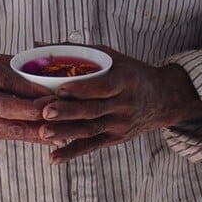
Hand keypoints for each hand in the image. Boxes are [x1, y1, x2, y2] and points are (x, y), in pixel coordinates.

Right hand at [0, 53, 54, 143]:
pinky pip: (7, 136)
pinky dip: (28, 138)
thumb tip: (40, 67)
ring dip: (38, 130)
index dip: (35, 89)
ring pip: (11, 126)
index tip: (56, 92)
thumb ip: (7, 63)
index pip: (10, 79)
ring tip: (62, 131)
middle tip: (63, 112)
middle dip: (38, 111)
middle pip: (10, 106)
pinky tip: (47, 138)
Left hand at [37, 46, 201, 163]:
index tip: (60, 89)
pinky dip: (72, 152)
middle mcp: (125, 104)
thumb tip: (39, 43)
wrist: (163, 99)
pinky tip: (53, 158)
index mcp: (126, 81)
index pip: (103, 87)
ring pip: (90, 130)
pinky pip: (92, 146)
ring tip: (43, 133)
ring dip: (66, 133)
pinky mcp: (116, 138)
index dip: (82, 89)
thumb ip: (78, 52)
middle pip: (94, 110)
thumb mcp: (112, 57)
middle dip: (69, 112)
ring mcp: (120, 124)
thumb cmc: (131, 72)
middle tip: (45, 113)